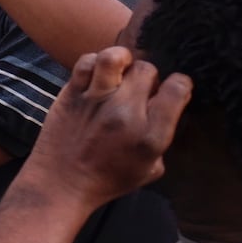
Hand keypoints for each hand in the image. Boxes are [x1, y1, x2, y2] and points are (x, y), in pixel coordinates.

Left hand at [25, 47, 191, 211]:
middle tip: (139, 87)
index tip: (172, 88)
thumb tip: (168, 109)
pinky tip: (97, 74)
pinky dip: (94, 62)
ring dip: (122, 59)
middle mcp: (126, 113)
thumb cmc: (108, 180)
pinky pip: (85, 62)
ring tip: (120, 70)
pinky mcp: (71, 95)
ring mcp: (96, 101)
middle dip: (148, 75)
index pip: (177, 89)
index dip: (180, 83)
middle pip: (148, 70)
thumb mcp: (150, 168)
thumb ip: (162, 137)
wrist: (62, 184)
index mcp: (150, 135)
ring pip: (115, 58)